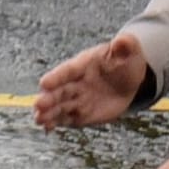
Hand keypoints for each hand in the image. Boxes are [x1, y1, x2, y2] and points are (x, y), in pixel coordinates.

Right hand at [33, 34, 148, 129]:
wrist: (130, 81)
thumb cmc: (127, 61)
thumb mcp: (130, 51)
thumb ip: (125, 46)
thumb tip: (122, 41)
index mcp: (85, 64)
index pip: (69, 70)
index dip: (57, 77)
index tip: (44, 83)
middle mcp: (77, 81)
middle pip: (60, 90)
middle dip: (49, 98)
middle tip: (37, 105)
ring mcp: (78, 98)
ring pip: (61, 106)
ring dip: (49, 112)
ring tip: (38, 120)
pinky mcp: (82, 113)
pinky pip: (68, 118)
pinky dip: (57, 122)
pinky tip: (47, 127)